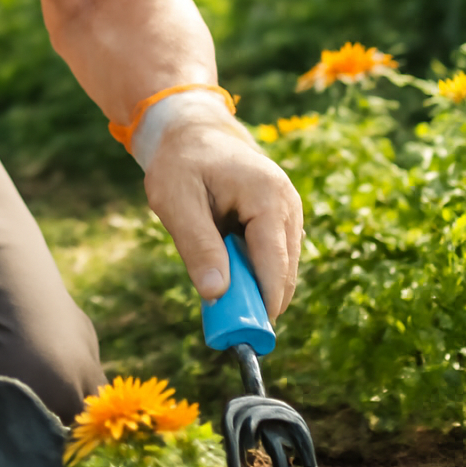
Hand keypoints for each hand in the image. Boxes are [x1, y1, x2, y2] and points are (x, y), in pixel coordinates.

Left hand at [143, 110, 301, 319]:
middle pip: (283, 271)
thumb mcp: (176, 201)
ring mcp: (289, 211)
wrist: (192, 131)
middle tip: (225, 320)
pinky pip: (272, 257)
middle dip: (258, 298)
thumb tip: (216, 294)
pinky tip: (226, 267)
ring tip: (218, 283)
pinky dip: (252, 269)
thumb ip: (197, 246)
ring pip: (280, 267)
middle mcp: (288, 204)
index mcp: (267, 196)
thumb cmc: (180, 163)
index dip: (263, 302)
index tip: (248, 335)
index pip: (274, 263)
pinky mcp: (281, 219)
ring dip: (253, 283)